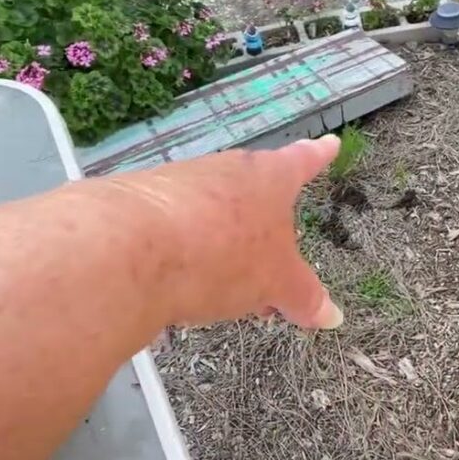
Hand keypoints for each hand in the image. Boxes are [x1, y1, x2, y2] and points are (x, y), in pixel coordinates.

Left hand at [96, 135, 343, 328]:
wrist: (126, 251)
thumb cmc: (221, 254)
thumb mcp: (275, 284)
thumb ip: (303, 297)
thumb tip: (332, 315)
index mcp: (268, 178)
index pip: (300, 162)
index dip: (316, 157)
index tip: (327, 144)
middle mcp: (223, 172)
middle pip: (251, 193)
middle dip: (262, 227)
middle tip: (271, 261)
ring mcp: (177, 185)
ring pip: (210, 214)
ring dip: (220, 246)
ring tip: (221, 288)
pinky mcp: (138, 208)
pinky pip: (172, 230)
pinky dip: (182, 255)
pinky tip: (177, 288)